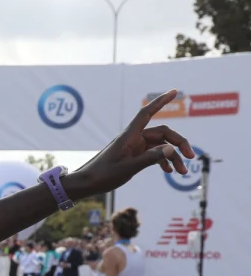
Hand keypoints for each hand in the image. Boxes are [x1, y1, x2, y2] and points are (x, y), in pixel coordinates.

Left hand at [65, 90, 194, 198]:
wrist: (86, 184)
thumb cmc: (102, 175)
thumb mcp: (127, 168)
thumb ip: (150, 159)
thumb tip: (171, 149)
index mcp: (129, 136)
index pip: (147, 113)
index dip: (160, 101)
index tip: (174, 91)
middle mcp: (133, 139)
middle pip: (162, 133)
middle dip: (178, 143)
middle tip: (191, 157)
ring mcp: (134, 147)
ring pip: (160, 146)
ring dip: (173, 157)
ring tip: (182, 172)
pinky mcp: (133, 156)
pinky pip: (153, 154)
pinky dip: (163, 161)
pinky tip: (170, 171)